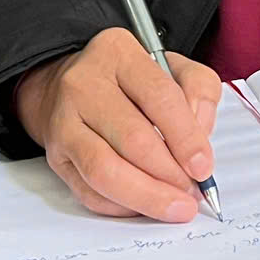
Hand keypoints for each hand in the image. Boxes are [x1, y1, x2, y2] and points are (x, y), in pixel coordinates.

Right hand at [14, 27, 221, 222]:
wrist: (69, 87)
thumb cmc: (128, 82)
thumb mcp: (172, 67)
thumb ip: (199, 91)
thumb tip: (200, 135)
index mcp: (119, 53)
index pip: (159, 97)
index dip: (186, 138)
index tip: (203, 166)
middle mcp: (84, 83)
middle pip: (132, 139)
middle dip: (169, 174)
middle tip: (192, 192)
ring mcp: (64, 121)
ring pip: (105, 170)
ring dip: (146, 196)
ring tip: (174, 206)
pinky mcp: (56, 156)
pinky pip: (89, 192)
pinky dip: (122, 207)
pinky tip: (144, 206)